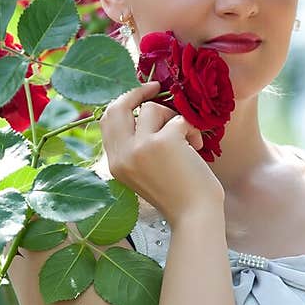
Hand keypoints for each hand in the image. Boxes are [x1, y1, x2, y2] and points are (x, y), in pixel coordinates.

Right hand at [100, 80, 224, 225]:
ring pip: (152, 109)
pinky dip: (192, 130)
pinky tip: (197, 148)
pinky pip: (178, 119)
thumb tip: (142, 111)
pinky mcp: (163, 142)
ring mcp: (140, 147)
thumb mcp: (144, 173)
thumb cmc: (177, 196)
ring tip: (189, 140)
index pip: (107, 121)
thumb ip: (136, 148)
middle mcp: (122, 155)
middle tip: (157, 88)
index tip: (140, 96)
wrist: (194, 216)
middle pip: (118, 107)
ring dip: (174, 119)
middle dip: (138, 92)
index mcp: (115, 163)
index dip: (123, 103)